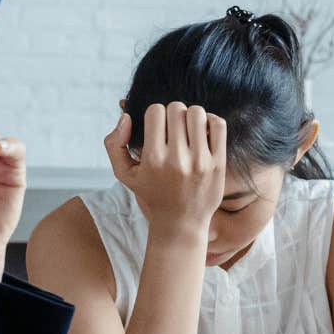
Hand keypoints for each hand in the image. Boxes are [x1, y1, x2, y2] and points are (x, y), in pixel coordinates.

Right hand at [102, 103, 227, 238]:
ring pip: (197, 113)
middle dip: (172, 113)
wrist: (181, 224)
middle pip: (176, 109)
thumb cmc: (151, 194)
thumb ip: (114, 144)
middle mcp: (177, 160)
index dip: (154, 114)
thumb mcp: (124, 174)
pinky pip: (218, 125)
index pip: (155, 111)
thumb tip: (126, 116)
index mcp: (153, 160)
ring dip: (191, 116)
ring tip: (188, 129)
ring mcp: (200, 162)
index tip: (156, 126)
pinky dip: (211, 120)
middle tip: (173, 128)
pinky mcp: (218, 164)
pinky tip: (203, 131)